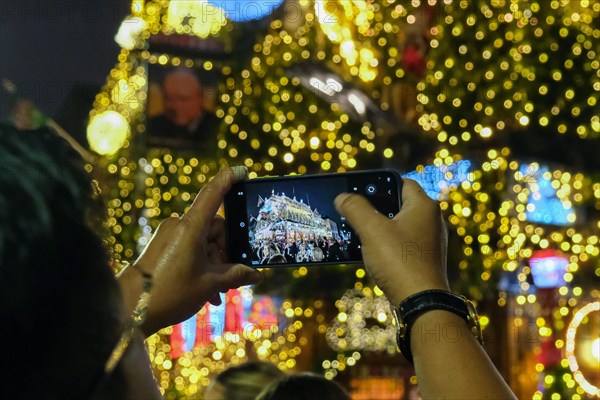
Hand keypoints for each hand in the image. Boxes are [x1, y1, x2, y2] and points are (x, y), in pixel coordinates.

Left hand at [130, 166, 261, 334]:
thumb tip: (256, 275)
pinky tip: (207, 293)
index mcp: (191, 227)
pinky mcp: (164, 246)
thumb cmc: (170, 292)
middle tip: (231, 279)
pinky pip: (191, 249)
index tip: (243, 171)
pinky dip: (201, 266)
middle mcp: (180, 226)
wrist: (130, 308)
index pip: (213, 193)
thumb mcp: (209, 285)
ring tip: (218, 293)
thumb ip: (236, 275)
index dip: (228, 179)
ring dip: (214, 265)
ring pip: (204, 243)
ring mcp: (170, 235)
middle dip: (226, 253)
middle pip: (214, 228)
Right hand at [334, 178, 448, 304]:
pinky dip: (386, 244)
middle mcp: (431, 221)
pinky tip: (369, 252)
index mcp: (424, 206)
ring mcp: (429, 242)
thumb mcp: (372, 230)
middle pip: (399, 204)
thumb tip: (342, 197)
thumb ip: (355, 208)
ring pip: (399, 226)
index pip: (402, 182)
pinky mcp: (424, 259)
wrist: (421, 304)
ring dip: (379, 227)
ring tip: (357, 231)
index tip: (359, 189)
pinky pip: (402, 244)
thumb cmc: (400, 261)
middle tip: (354, 211)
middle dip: (376, 208)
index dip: (380, 183)